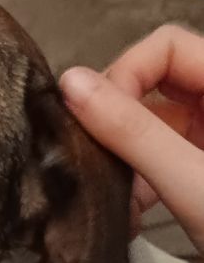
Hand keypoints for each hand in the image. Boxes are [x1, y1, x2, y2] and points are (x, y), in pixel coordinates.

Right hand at [60, 25, 203, 254]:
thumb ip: (133, 132)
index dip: (127, 73)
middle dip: (120, 122)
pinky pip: (163, 156)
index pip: (168, 46)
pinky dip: (142, 180)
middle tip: (97, 161)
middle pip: (158, 82)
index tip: (93, 119)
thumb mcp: (193, 183)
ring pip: (154, 123)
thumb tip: (71, 84)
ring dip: (127, 158)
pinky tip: (131, 216)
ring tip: (116, 200)